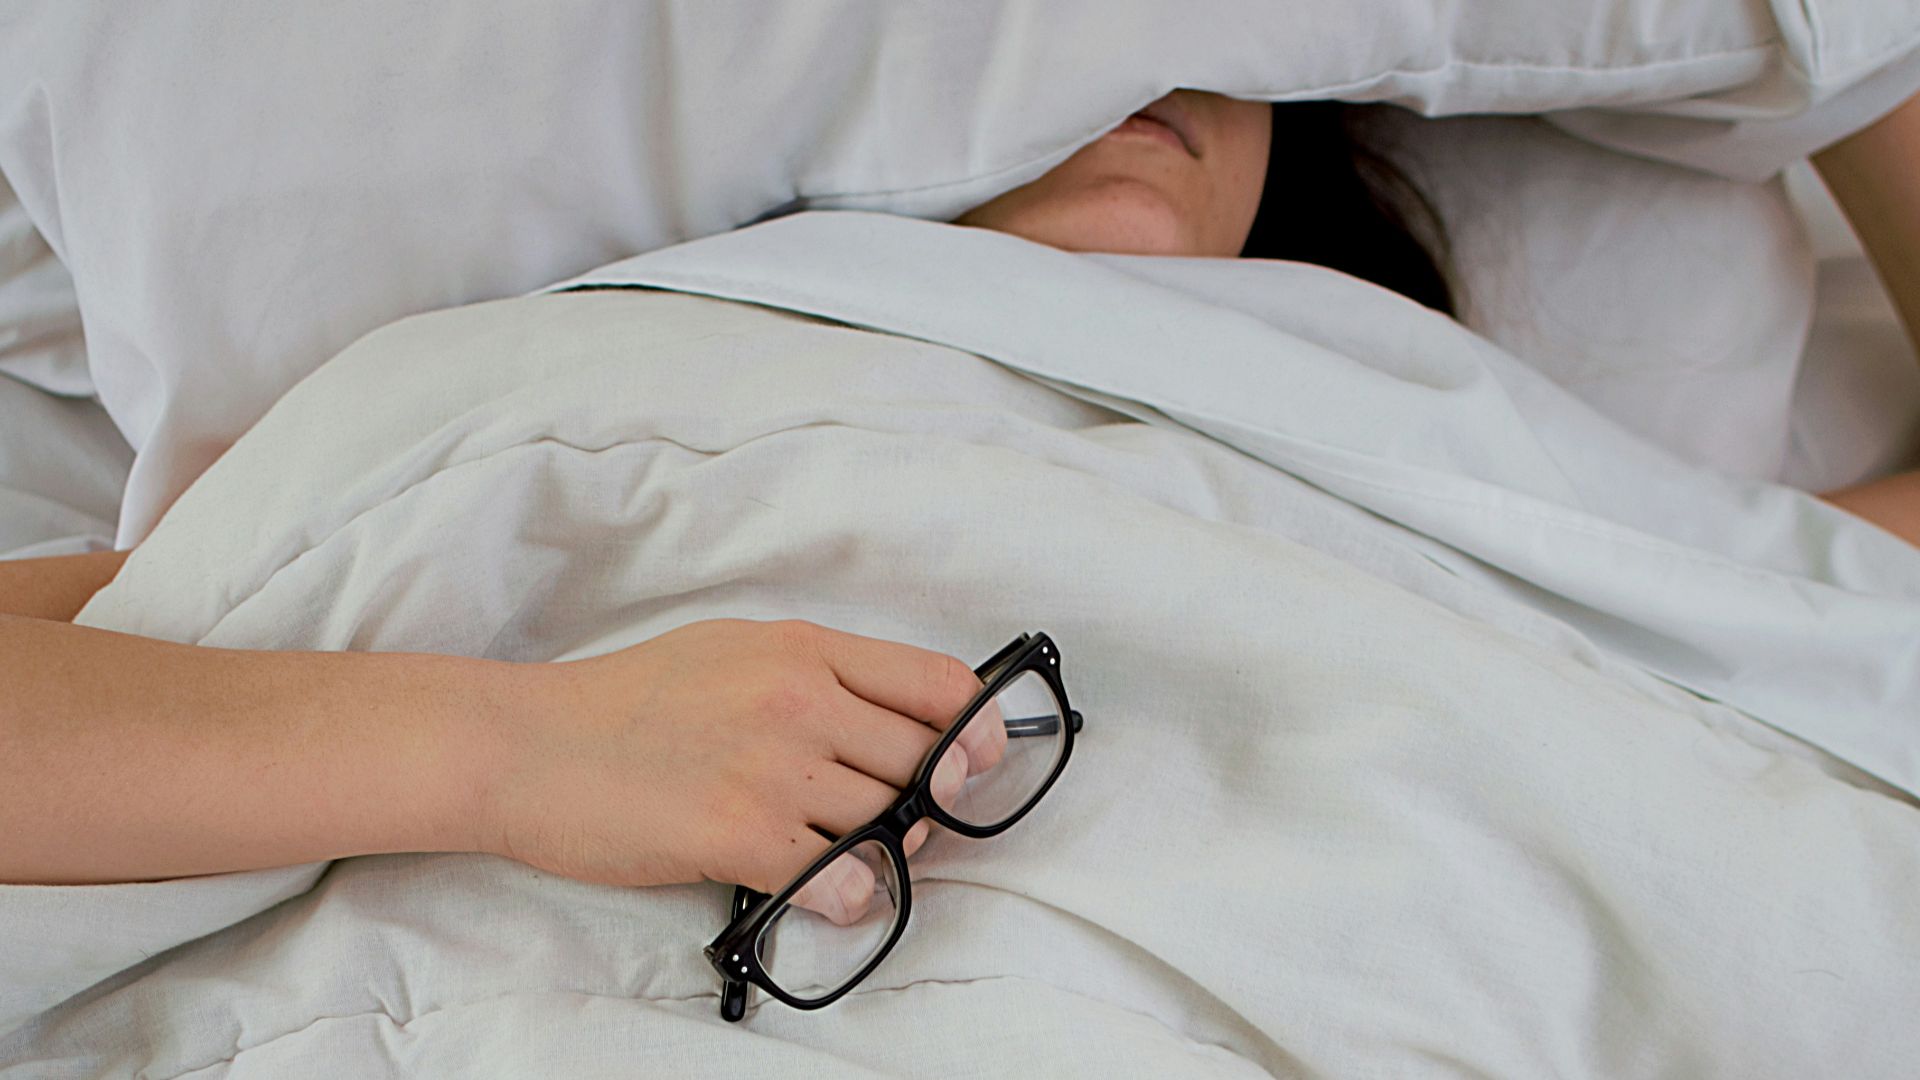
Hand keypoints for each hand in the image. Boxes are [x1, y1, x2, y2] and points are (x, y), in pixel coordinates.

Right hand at [476, 619, 1001, 922]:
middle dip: (929, 803)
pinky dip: (849, 895)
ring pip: (890, 821)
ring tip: (847, 857)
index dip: (976, 731)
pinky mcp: (738, 832)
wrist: (526, 744)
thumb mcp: (731, 650)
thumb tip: (895, 722)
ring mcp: (771, 765)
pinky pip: (842, 877)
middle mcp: (798, 698)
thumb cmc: (624, 702)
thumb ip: (816, 677)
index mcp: (802, 649)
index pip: (938, 684)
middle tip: (900, 823)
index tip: (976, 762)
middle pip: (926, 762)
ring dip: (887, 852)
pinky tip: (823, 889)